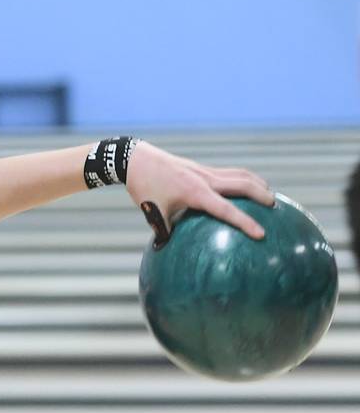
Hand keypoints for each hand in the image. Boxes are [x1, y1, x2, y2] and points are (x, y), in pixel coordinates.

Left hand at [125, 140, 274, 246]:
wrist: (137, 160)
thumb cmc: (144, 189)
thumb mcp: (153, 214)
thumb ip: (164, 232)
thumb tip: (168, 252)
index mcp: (195, 192)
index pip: (227, 209)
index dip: (246, 222)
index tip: (261, 234)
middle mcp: (206, 179)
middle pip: (244, 184)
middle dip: (262, 195)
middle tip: (276, 207)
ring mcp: (206, 171)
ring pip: (240, 174)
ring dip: (257, 183)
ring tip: (269, 195)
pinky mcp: (203, 168)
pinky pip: (230, 173)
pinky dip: (244, 179)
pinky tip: (246, 189)